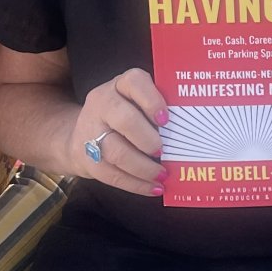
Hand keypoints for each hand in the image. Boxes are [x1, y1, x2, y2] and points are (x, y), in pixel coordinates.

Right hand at [71, 68, 166, 196]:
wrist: (80, 134)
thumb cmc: (123, 115)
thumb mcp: (135, 101)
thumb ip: (157, 108)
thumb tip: (191, 129)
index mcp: (120, 85)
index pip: (134, 82)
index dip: (152, 100)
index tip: (166, 119)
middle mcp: (102, 104)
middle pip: (124, 120)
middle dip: (148, 139)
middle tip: (163, 151)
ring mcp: (91, 132)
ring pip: (117, 152)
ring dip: (144, 167)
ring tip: (163, 175)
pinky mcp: (87, 159)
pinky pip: (113, 175)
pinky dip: (137, 185)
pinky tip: (154, 188)